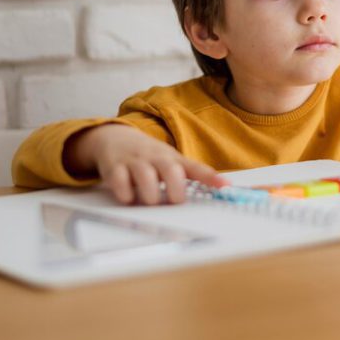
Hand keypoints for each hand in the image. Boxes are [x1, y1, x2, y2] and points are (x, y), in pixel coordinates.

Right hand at [73, 124, 228, 204]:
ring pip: (146, 177)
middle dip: (175, 190)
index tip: (225, 187)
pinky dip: (125, 194)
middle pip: (171, 171)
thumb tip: (220, 190)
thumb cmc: (148, 156)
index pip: (195, 168)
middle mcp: (156, 158)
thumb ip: (191, 176)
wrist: (115, 137)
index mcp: (172, 159)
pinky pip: (120, 181)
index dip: (210, 177)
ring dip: (151, 195)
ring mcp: (135, 162)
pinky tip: (128, 198)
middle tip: (174, 201)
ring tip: (150, 201)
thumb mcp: (170, 161)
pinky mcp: (115, 167)